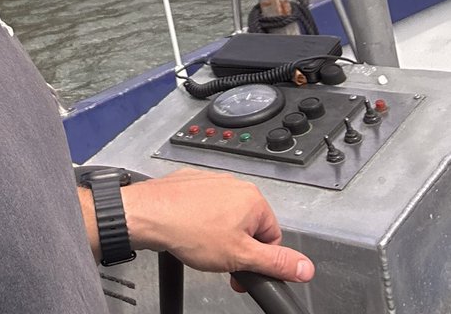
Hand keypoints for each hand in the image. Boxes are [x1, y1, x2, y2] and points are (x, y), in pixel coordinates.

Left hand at [120, 169, 313, 283]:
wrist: (149, 215)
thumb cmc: (190, 231)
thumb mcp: (241, 256)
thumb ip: (276, 263)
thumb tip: (305, 268)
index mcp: (252, 199)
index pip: (272, 237)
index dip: (258, 261)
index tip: (242, 273)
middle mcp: (233, 184)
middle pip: (248, 226)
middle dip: (238, 249)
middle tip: (221, 263)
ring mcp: (210, 181)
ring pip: (225, 217)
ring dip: (219, 236)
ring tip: (202, 247)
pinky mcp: (190, 183)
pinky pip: (204, 208)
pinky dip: (200, 222)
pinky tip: (189, 233)